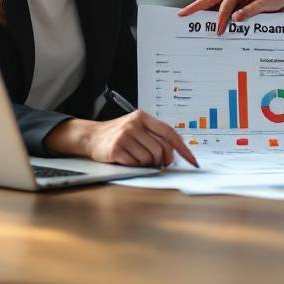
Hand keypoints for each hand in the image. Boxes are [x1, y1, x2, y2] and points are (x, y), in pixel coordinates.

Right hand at [49, 113, 198, 167]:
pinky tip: (127, 159)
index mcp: (143, 117)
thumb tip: (174, 153)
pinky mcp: (117, 148)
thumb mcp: (136, 127)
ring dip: (146, 163)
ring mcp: (125, 135)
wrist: (90, 136)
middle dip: (162, 160)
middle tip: (158, 163)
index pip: (169, 133)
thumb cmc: (117, 134)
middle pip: (161, 148)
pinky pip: (136, 163)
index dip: (183, 148)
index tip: (192, 160)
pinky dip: (135, 165)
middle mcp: (134, 124)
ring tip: (137, 158)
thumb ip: (154, 135)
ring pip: (150, 158)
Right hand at [179, 0, 283, 34]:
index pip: (225, 2)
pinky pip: (219, 8)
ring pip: (212, 3)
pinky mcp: (234, 2)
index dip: (220, 17)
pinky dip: (211, 15)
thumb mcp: (268, 2)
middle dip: (196, 7)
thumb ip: (251, 10)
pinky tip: (204, 23)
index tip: (218, 30)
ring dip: (201, 11)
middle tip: (182, 15)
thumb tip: (235, 19)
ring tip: (187, 18)